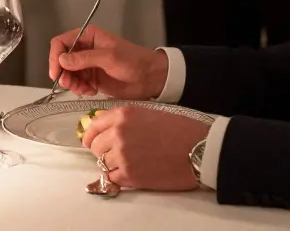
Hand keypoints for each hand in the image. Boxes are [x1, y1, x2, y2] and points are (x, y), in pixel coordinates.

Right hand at [48, 24, 168, 99]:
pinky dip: (79, 89)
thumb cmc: (133, 61)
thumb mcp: (109, 57)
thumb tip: (62, 60)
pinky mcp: (91, 79)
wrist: (149, 78)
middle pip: (61, 60)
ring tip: (83, 89)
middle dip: (62, 73)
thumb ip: (85, 58)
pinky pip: (76, 84)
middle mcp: (84, 49)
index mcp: (88, 37)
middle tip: (69, 84)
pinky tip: (90, 91)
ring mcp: (87, 65)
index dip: (55, 56)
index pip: (61, 42)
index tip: (56, 72)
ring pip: (67, 74)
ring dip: (70, 83)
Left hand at [83, 106, 209, 190]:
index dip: (91, 134)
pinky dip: (118, 176)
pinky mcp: (130, 175)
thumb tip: (107, 130)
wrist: (199, 149)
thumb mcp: (148, 113)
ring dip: (112, 163)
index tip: (90, 140)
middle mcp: (118, 133)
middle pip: (95, 146)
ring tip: (129, 162)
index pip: (94, 125)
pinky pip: (112, 177)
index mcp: (123, 114)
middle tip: (114, 154)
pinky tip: (132, 172)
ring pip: (102, 162)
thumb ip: (125, 120)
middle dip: (102, 150)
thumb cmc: (180, 129)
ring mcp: (122, 155)